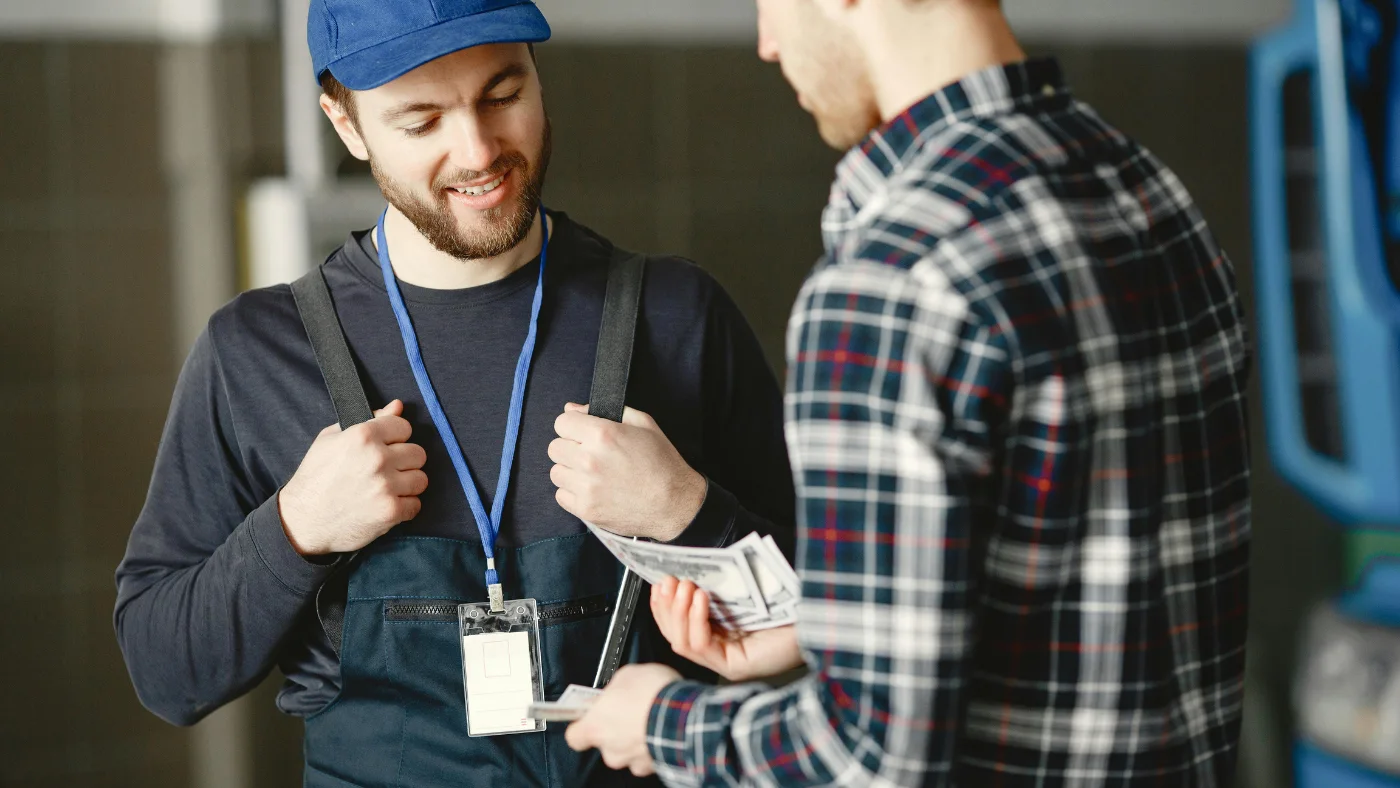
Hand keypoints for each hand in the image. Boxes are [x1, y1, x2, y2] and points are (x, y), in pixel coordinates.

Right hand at [279, 399, 428, 554]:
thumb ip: (369, 419)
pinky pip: (416, 504)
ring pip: (421, 479)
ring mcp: (386, 486)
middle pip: (417, 453)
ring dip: (407, 485)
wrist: (302, 520)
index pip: (404, 427)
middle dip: (404, 461)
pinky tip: (386, 505)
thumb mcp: (331, 439)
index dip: (396, 437)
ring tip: (388, 488)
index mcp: (363, 436)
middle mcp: (377, 458)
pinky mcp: (390, 511)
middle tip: (387, 470)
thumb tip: (397, 406)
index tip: (387, 447)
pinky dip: (404, 507)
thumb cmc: (315, 478)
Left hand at [549, 403, 705, 540]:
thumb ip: (606, 410)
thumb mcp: (644, 424)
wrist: (675, 504)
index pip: (561, 422)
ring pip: (556, 472)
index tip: (583, 433)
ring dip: (570, 471)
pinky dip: (573, 493)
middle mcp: (590, 459)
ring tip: (592, 474)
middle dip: (570, 447)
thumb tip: (572, 409)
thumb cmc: (662, 462)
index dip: (573, 426)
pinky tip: (593, 490)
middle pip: (554, 447)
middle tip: (589, 454)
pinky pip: (561, 495)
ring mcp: (586, 487)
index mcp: (603, 434)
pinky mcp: (586, 509)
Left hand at [565, 663, 680, 776]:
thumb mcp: (628, 674)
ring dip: (636, 737)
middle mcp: (610, 749)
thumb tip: (617, 689)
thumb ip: (616, 687)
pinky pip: (649, 756)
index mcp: (595, 726)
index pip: (574, 736)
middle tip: (630, 710)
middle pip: (605, 743)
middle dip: (617, 728)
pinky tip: (662, 727)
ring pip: (628, 751)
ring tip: (650, 718)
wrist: (684, 715)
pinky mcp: (654, 766)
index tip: (590, 715)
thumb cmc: (652, 695)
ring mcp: (632, 761)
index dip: (582, 725)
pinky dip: (654, 744)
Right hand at [651, 577, 802, 681]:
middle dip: (667, 608)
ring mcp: (728, 662)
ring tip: (685, 587)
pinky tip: (700, 598)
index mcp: (723, 635)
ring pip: (683, 643)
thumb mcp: (749, 591)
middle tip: (669, 582)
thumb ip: (724, 584)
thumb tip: (699, 563)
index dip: (664, 607)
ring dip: (678, 613)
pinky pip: (702, 646)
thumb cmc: (791, 605)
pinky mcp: (736, 666)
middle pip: (675, 636)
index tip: (660, 583)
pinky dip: (696, 620)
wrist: (821, 619)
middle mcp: (722, 652)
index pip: (680, 626)